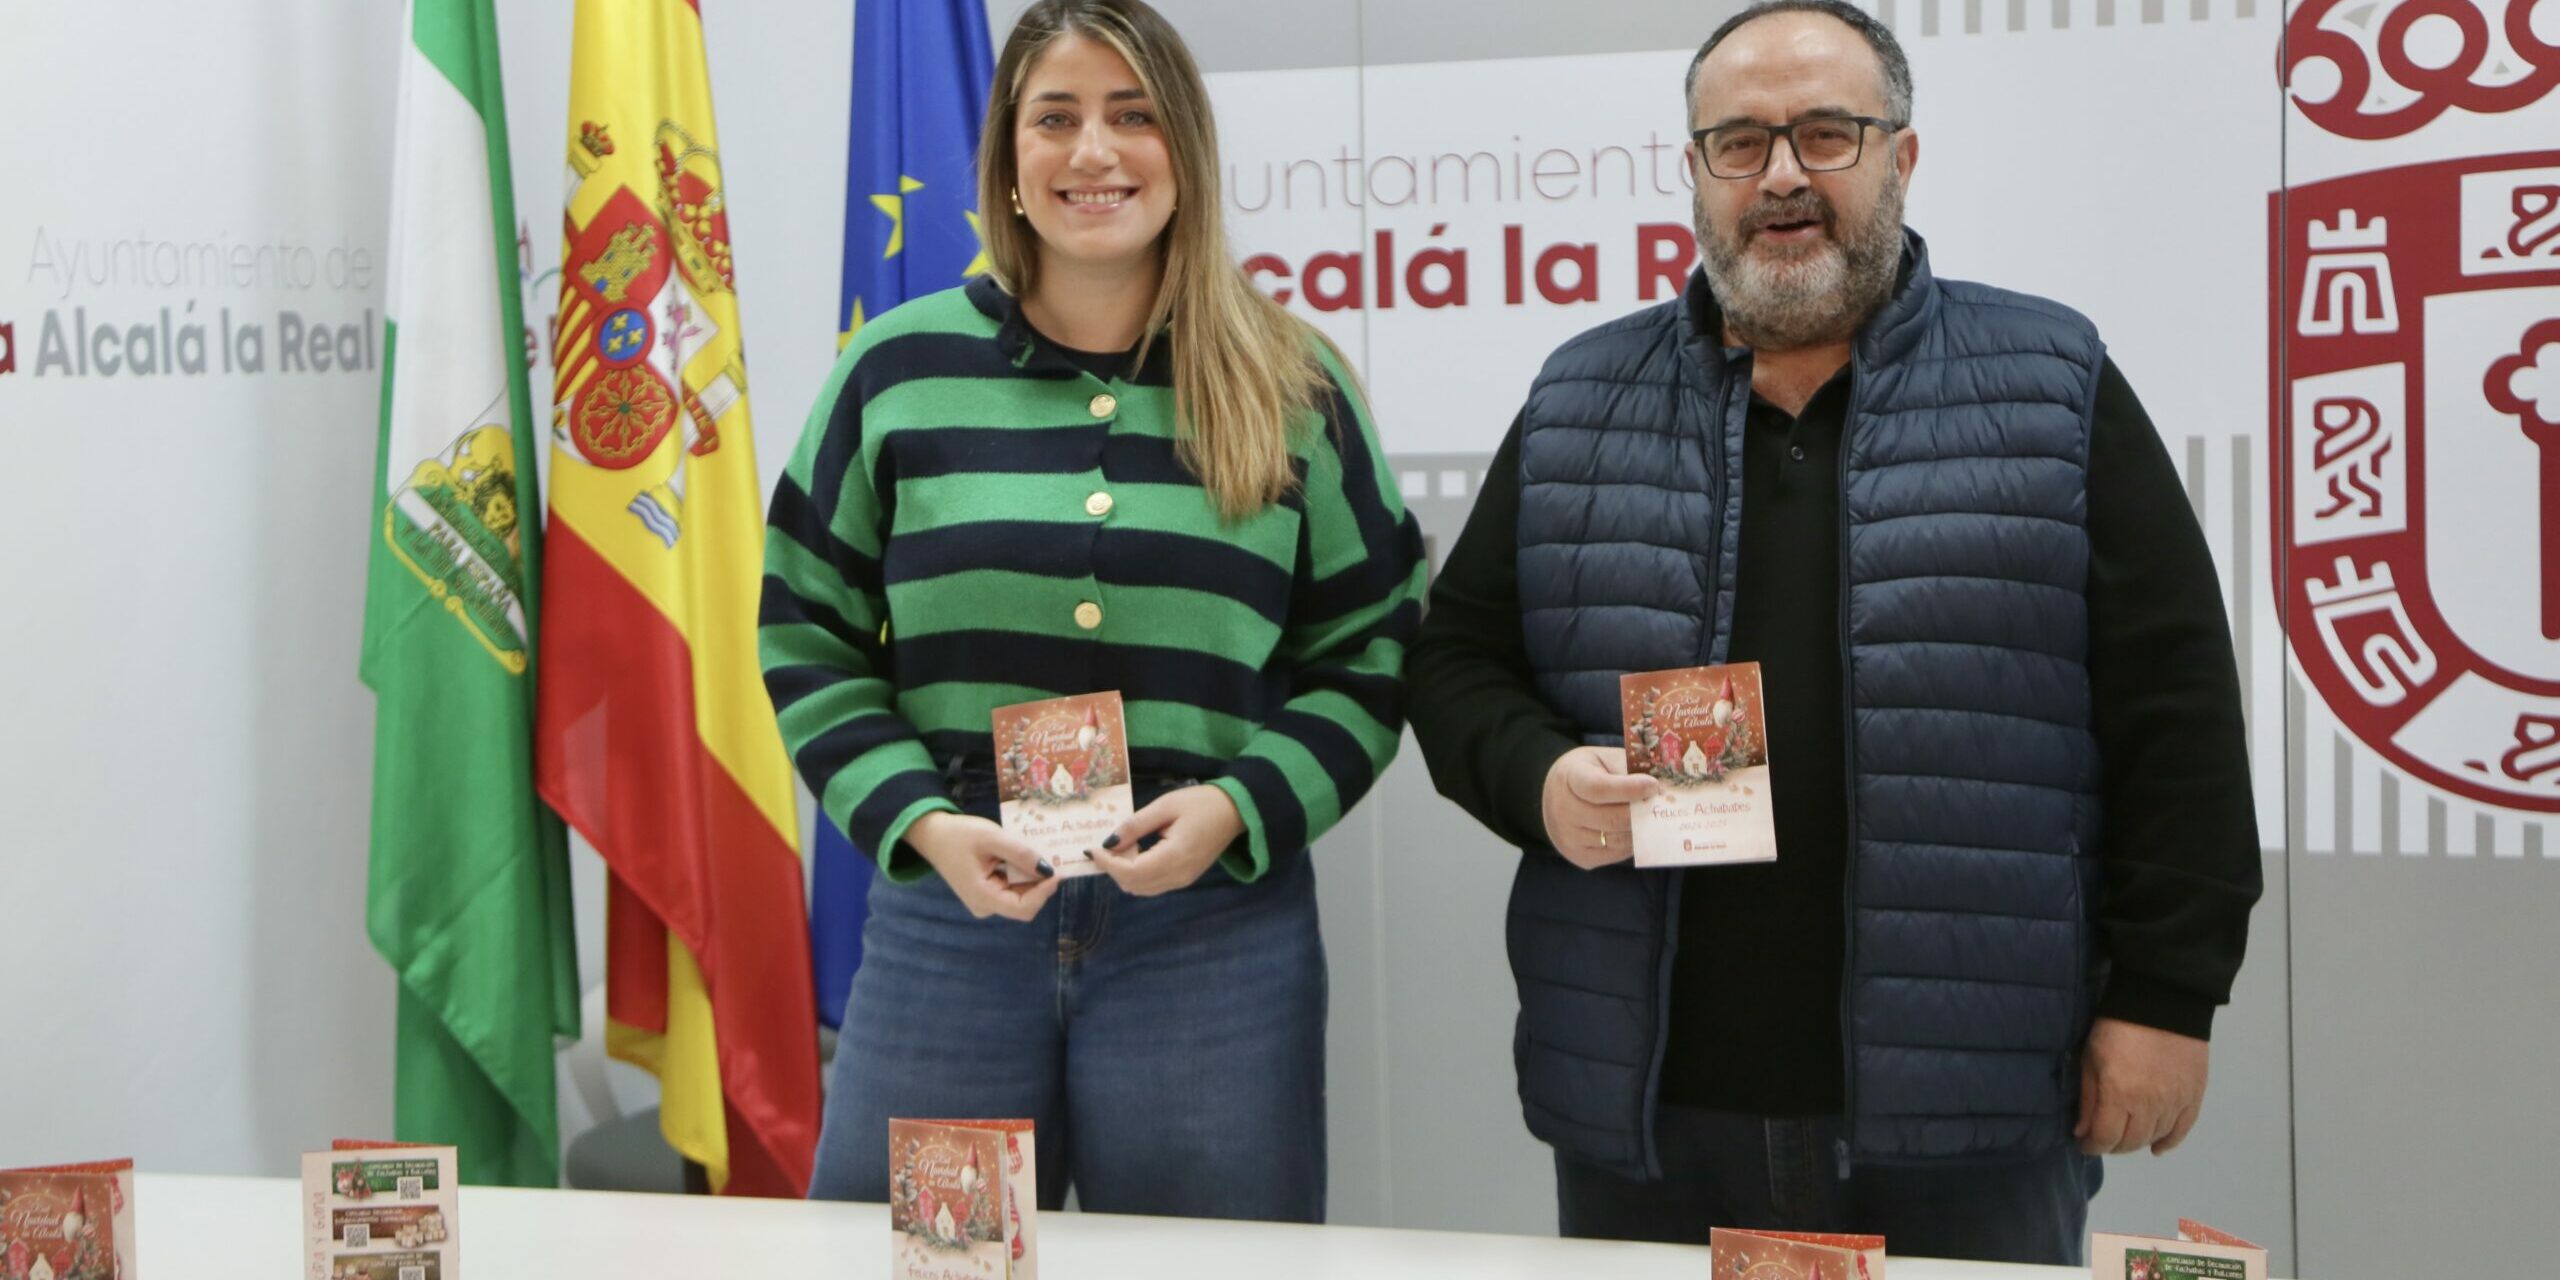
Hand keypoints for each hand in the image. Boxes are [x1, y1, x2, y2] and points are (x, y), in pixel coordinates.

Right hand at [908, 812, 1059, 921]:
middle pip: (1025, 901)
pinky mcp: (989, 892)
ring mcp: (987, 900)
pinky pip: (1013, 887)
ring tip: (1037, 851)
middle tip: (1052, 855)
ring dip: (1032, 874)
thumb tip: (1048, 869)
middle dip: (1040, 880)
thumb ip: (1019, 853)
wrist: (934, 835)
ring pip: (1021, 893)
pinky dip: (1022, 872)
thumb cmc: (958, 835)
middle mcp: (986, 906)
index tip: (1057, 871)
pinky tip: (1023, 855)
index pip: (1024, 909)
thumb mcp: (991, 837)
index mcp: (983, 897)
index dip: (1044, 892)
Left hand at [1089, 785, 1244, 896]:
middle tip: (1105, 846)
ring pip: (1141, 889)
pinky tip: (1136, 854)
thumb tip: (1108, 842)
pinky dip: (1137, 875)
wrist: (1236, 811)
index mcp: (1174, 856)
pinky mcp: (1185, 879)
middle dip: (1113, 869)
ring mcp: (1183, 881)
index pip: (1130, 872)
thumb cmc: (1201, 803)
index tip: (1092, 848)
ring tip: (1121, 848)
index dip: (1107, 863)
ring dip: (1124, 873)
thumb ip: (1135, 825)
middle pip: (1133, 885)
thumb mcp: (1165, 806)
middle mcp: (1178, 876)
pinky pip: (1153, 885)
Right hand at [1541, 746, 1657, 869]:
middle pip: (1612, 819)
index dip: (1630, 789)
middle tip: (1659, 804)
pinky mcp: (1580, 857)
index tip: (1653, 785)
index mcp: (1569, 778)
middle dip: (1642, 812)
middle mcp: (1563, 810)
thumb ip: (1629, 770)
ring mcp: (1569, 837)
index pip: (1599, 788)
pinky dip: (1630, 843)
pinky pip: (1616, 854)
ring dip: (1640, 829)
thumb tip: (1661, 788)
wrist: (1557, 795)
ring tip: (1650, 816)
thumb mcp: (1604, 759)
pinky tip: (1634, 829)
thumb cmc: (1589, 772)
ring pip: (1618, 839)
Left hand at [2076, 1016, 2209, 1155]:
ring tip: (2125, 1134)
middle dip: (2113, 1145)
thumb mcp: (2091, 1058)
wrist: (2162, 1002)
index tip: (2084, 1143)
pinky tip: (2157, 1147)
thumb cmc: (2116, 1026)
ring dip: (2137, 1141)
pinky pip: (2182, 1129)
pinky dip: (2169, 1142)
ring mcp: (2175, 1102)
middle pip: (2131, 1142)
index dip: (2092, 1146)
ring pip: (2155, 1136)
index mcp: (2119, 1095)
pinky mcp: (2194, 1096)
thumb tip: (2083, 1132)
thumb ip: (2088, 1098)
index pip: (2106, 1138)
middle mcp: (2149, 1105)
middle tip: (2103, 1137)